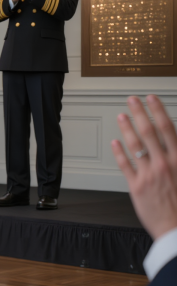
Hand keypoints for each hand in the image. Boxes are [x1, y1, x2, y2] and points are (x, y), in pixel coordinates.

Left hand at [112, 95, 176, 241]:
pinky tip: (114, 142)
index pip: (168, 129)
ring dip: (126, 128)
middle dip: (139, 113)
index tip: (152, 99)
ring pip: (135, 145)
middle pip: (148, 132)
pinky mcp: (136, 187)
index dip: (158, 111)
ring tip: (121, 116)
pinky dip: (119, 152)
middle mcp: (164, 164)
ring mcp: (149, 174)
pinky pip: (125, 165)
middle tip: (131, 100)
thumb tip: (176, 144)